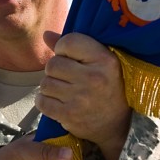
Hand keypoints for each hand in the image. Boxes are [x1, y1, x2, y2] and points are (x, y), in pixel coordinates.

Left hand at [36, 32, 131, 159]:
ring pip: (45, 83)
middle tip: (65, 76)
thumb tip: (46, 34)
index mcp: (104, 59)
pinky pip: (42, 102)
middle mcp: (93, 78)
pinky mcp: (70, 115)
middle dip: (55, 70)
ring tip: (62, 90)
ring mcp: (81, 98)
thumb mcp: (100, 62)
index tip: (68, 57)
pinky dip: (44, 101)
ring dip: (49, 86)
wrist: (116, 125)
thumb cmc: (107, 87)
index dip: (63, 48)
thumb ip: (74, 46)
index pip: (68, 42)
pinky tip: (55, 101)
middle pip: (52, 64)